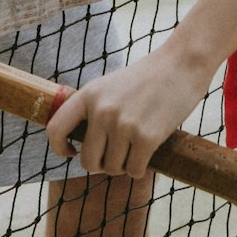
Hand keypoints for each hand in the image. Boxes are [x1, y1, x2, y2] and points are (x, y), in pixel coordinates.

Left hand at [46, 46, 212, 177]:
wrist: (181, 64)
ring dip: (125, 164)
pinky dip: (141, 168)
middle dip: (102, 164)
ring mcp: (123, 124)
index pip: (55, 129)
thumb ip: (94, 109)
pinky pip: (134, 171)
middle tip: (116, 153)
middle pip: (88, 161)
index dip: (58, 148)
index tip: (71, 152)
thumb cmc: (147, 79)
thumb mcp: (111, 86)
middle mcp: (102, 110)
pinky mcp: (146, 137)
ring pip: (113, 168)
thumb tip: (78, 145)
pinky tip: (149, 150)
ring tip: (136, 144)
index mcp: (89, 94)